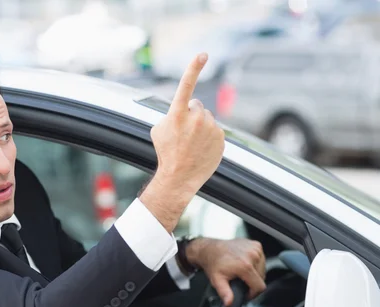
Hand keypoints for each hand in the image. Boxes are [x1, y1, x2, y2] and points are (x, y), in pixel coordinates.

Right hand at [139, 53, 224, 231]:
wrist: (178, 178)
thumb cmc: (166, 152)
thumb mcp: (159, 129)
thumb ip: (172, 113)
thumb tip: (186, 108)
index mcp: (177, 114)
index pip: (186, 85)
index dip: (194, 68)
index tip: (203, 54)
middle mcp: (196, 118)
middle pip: (197, 105)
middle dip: (191, 114)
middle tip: (183, 134)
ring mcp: (210, 128)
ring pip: (206, 118)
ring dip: (200, 126)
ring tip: (191, 144)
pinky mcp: (221, 138)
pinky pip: (215, 130)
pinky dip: (209, 137)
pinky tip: (201, 149)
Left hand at [187, 238, 265, 306]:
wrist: (210, 249)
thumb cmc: (213, 263)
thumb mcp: (217, 281)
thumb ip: (224, 293)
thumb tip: (229, 303)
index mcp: (245, 265)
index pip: (259, 286)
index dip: (253, 293)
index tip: (245, 293)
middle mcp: (252, 255)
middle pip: (262, 278)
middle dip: (252, 282)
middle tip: (240, 281)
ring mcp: (255, 248)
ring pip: (263, 269)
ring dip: (254, 273)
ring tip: (241, 272)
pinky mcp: (256, 245)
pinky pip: (261, 260)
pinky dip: (255, 263)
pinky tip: (244, 263)